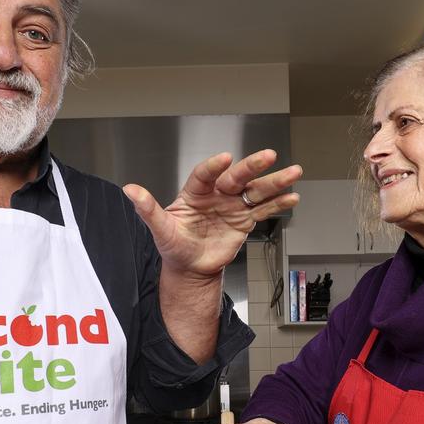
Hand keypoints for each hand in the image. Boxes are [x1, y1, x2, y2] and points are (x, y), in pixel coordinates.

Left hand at [124, 151, 301, 277]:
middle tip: (267, 156)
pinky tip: (292, 198)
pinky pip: (264, 210)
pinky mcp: (245, 220)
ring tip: (293, 172)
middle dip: (252, 166)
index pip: (205, 175)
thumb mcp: (160, 229)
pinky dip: (279, 204)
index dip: (214, 166)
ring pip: (256, 190)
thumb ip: (148, 209)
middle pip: (236, 176)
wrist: (191, 268)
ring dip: (275, 181)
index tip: (224, 159)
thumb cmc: (174, 246)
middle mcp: (217, 194)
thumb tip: (130, 190)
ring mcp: (233, 205)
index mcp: (195, 193)